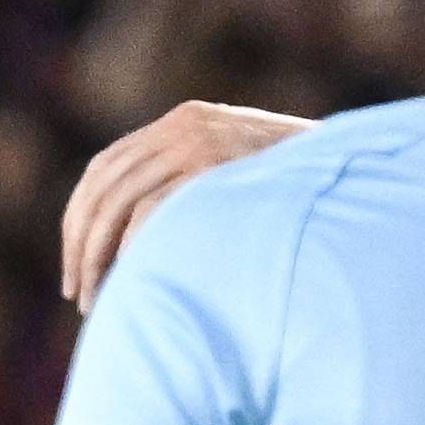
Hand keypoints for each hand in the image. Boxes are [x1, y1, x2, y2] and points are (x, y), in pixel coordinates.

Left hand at [63, 102, 312, 303]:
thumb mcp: (235, 175)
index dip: (78, 218)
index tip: (73, 265)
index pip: (103, 168)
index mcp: (180, 124)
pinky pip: (155, 208)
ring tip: (96, 300)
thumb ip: (190, 188)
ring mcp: (200, 142)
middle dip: (80, 245)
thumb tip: (134, 244)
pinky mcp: (216, 166)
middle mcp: (183, 126)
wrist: (350, 170)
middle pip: (102, 186)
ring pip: (119, 200)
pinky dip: (133, 246)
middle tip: (77, 295)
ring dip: (98, 256)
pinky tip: (131, 279)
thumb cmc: (296, 191)